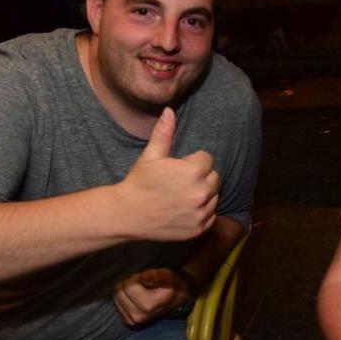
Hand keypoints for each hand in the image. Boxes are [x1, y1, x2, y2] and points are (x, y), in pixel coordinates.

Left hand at [112, 268, 190, 325]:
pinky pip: (116, 301)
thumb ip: (155, 276)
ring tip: (141, 290)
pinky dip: (124, 296)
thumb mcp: (167, 275)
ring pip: (116, 295)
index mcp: (149, 306)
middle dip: (131, 283)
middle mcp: (138, 317)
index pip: (130, 286)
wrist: (174, 300)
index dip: (138, 278)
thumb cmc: (170, 285)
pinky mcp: (126, 321)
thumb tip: (143, 278)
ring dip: (127, 288)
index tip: (149, 280)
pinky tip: (136, 297)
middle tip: (144, 284)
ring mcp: (131, 320)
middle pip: (120, 290)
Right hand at [116, 107, 219, 240]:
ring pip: (214, 196)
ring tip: (181, 196)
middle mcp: (200, 193)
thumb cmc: (139, 182)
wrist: (127, 215)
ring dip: (203, 194)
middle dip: (201, 177)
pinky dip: (201, 212)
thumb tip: (170, 110)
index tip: (179, 168)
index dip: (193, 162)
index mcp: (192, 171)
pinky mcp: (199, 229)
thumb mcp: (151, 156)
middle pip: (214, 178)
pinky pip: (211, 215)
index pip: (207, 160)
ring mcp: (200, 213)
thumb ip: (164, 133)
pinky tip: (184, 209)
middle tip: (180, 182)